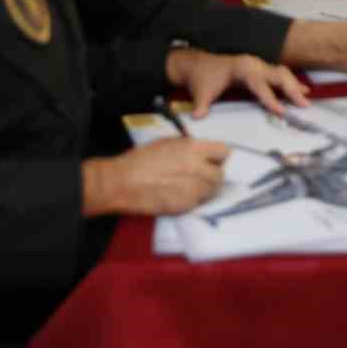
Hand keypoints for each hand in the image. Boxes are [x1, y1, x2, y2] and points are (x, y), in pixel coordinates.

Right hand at [82, 138, 228, 217]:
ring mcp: (193, 189)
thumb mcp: (168, 142)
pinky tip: (178, 194)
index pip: (224, 152)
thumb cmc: (141, 160)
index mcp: (193, 148)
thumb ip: (189, 146)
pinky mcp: (185, 205)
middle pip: (220, 174)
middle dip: (212, 175)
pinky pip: (198, 202)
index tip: (212, 160)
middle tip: (201, 175)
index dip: (218, 157)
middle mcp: (197, 168)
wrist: (122, 182)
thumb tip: (203, 151)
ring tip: (188, 186)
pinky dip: (193, 200)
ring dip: (205, 189)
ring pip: (212, 190)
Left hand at [166, 48, 309, 117]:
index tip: (281, 111)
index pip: (259, 84)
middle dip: (291, 90)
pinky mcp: (259, 69)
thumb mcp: (201, 93)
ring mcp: (258, 65)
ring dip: (294, 86)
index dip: (270, 98)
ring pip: (282, 74)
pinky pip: (279, 75)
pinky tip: (303, 90)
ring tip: (306, 100)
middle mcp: (253, 64)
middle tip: (304, 105)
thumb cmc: (202, 78)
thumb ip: (201, 105)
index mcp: (241, 68)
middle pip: (277, 75)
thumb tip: (198, 117)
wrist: (198, 64)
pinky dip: (291, 83)